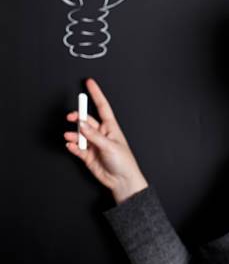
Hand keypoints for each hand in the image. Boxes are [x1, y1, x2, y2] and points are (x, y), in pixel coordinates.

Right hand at [64, 78, 147, 203]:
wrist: (121, 181)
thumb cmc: (123, 162)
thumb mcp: (110, 146)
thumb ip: (94, 135)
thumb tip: (82, 124)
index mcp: (111, 127)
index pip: (102, 106)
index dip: (96, 94)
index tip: (89, 82)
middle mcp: (101, 134)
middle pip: (86, 120)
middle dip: (77, 117)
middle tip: (71, 117)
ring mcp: (93, 144)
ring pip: (79, 134)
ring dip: (73, 134)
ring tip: (70, 137)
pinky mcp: (87, 155)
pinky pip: (76, 147)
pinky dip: (72, 145)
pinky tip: (71, 146)